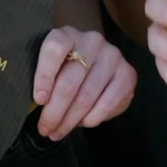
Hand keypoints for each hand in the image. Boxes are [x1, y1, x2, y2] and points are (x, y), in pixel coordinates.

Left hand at [32, 26, 134, 140]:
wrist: (96, 58)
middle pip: (69, 81)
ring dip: (70, 120)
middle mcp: (92, 41)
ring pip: (87, 96)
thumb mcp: (52, 65)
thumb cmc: (66, 65)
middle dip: (54, 112)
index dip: (44, 76)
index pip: (55, 49)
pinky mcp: (128, 73)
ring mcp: (112, 56)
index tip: (39, 101)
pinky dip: (93, 118)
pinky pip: (108, 103)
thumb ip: (45, 80)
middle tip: (46, 130)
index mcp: (67, 34)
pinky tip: (84, 123)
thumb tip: (41, 107)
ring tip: (59, 132)